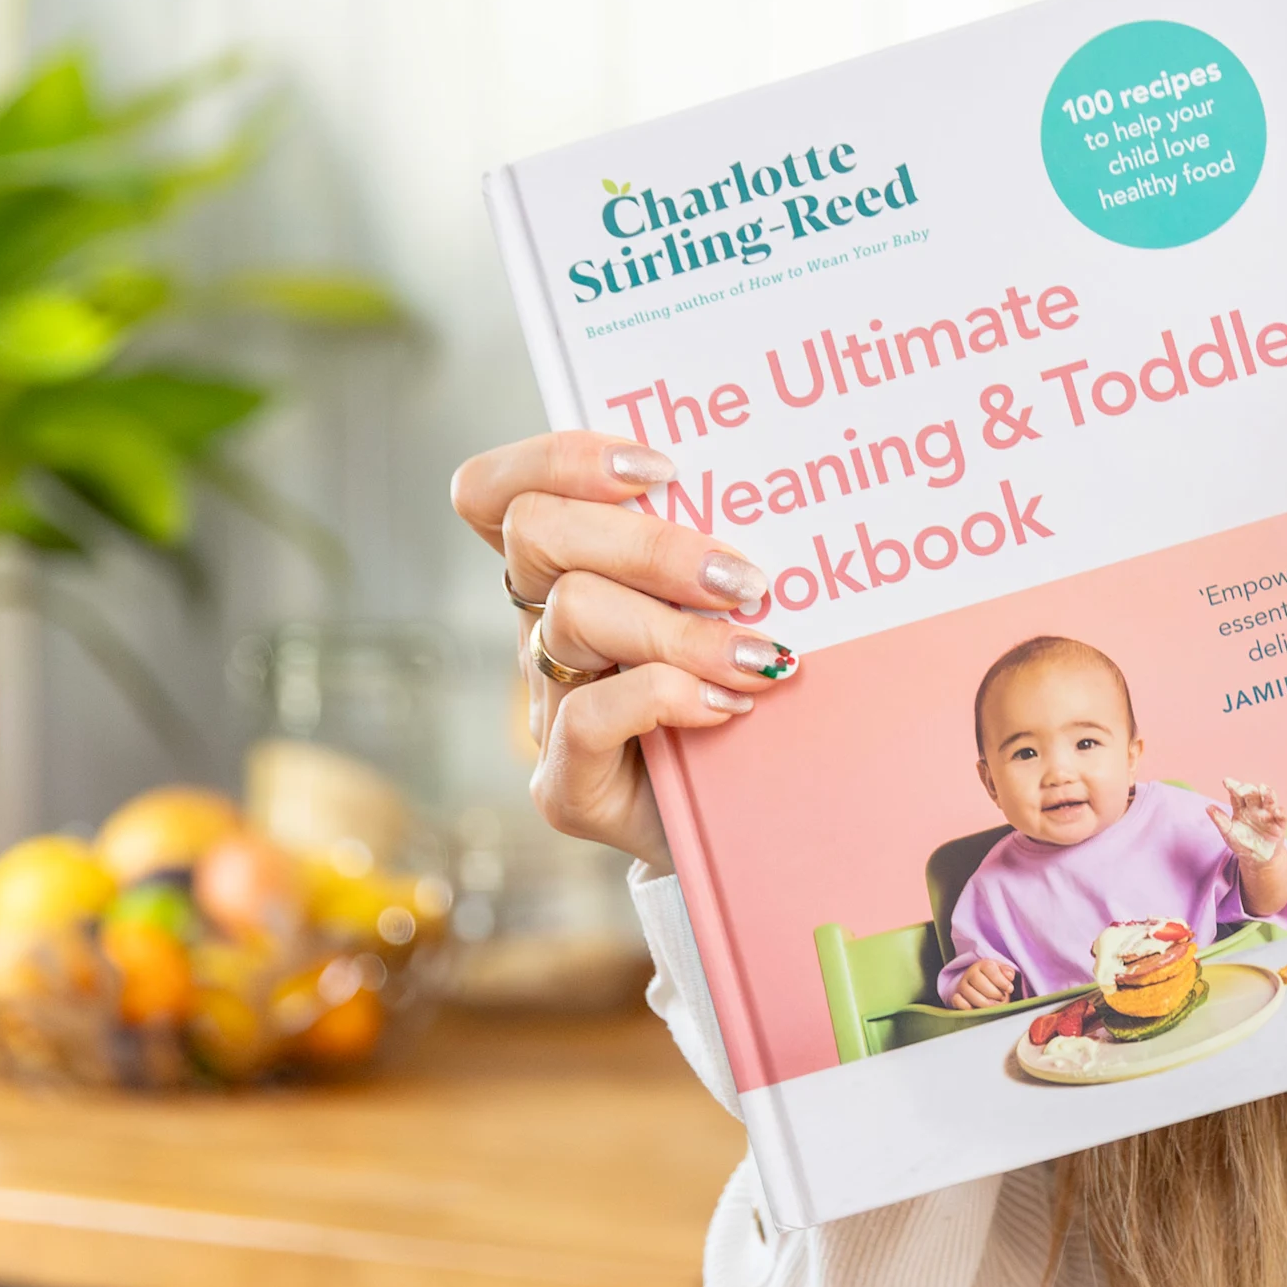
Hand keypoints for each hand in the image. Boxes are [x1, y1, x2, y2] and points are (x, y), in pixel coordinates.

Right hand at [447, 430, 794, 871]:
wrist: (754, 827)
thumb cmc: (754, 702)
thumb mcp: (739, 615)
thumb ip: (728, 556)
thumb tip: (784, 493)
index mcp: (572, 574)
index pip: (502, 493)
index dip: (559, 459)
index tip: (660, 466)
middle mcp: (543, 629)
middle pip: (537, 533)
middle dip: (649, 544)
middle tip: (741, 580)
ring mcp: (547, 705)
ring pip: (572, 615)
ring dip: (679, 630)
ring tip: (758, 657)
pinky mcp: (566, 782)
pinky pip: (589, 716)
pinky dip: (665, 698)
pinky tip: (726, 707)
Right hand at [946, 955, 1019, 1008]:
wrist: (980, 988)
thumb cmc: (995, 982)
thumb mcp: (1003, 974)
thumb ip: (1008, 973)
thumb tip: (1009, 976)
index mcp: (982, 965)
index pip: (989, 968)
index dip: (1001, 980)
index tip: (1010, 989)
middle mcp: (970, 974)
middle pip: (979, 981)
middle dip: (994, 993)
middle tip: (1002, 998)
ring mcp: (961, 986)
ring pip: (970, 993)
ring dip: (984, 1003)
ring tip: (994, 1006)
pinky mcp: (956, 998)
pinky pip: (958, 1002)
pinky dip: (969, 1008)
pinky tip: (979, 1010)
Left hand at [1208, 778, 1286, 868]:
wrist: (1256, 860)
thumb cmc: (1242, 844)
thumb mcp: (1228, 833)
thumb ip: (1220, 820)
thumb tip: (1208, 807)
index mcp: (1241, 808)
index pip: (1237, 794)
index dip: (1233, 787)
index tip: (1226, 782)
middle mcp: (1255, 808)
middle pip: (1254, 794)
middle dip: (1249, 789)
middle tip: (1243, 788)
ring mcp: (1268, 816)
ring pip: (1269, 801)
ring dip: (1268, 794)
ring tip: (1264, 788)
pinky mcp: (1279, 826)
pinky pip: (1282, 817)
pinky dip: (1281, 812)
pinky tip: (1277, 811)